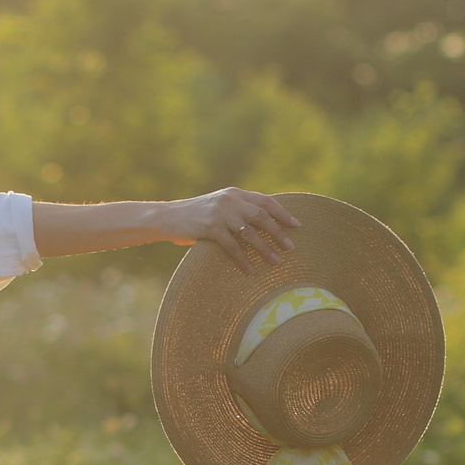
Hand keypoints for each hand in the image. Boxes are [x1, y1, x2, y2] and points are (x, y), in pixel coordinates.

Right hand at [165, 189, 301, 272]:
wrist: (167, 217)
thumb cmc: (195, 216)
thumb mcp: (218, 206)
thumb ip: (237, 210)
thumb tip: (263, 223)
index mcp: (234, 194)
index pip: (265, 201)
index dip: (283, 213)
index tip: (297, 225)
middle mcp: (229, 201)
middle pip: (262, 216)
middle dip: (278, 232)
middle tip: (291, 247)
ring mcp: (219, 214)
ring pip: (250, 232)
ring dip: (265, 248)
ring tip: (276, 261)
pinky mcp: (209, 229)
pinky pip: (232, 247)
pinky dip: (243, 259)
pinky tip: (250, 270)